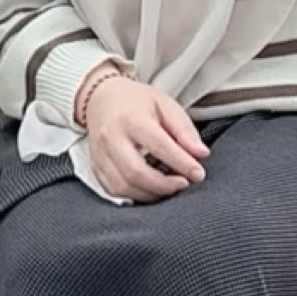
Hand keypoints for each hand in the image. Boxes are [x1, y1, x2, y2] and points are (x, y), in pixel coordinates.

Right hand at [83, 76, 208, 202]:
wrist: (101, 100)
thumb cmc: (137, 103)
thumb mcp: (165, 105)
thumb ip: (184, 130)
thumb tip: (200, 154)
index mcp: (130, 118)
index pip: (158, 145)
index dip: (181, 163)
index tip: (198, 173)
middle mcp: (111, 138)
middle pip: (136, 172)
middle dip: (164, 185)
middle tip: (183, 183)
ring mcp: (100, 155)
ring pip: (124, 186)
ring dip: (151, 193)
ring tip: (168, 187)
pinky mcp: (96, 168)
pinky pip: (114, 191)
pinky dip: (136, 195)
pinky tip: (150, 188)